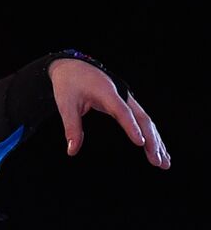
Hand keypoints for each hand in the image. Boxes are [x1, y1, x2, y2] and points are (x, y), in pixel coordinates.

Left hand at [50, 58, 169, 168]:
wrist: (73, 67)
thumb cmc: (69, 85)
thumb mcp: (65, 105)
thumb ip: (72, 127)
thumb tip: (72, 151)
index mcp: (107, 93)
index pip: (122, 112)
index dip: (131, 127)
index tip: (140, 143)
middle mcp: (122, 95)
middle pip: (142, 119)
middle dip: (152, 140)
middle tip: (157, 161)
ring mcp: (127, 99)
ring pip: (146, 121)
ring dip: (156, 141)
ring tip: (164, 163)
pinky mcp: (127, 103)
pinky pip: (142, 120)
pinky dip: (151, 135)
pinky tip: (159, 150)